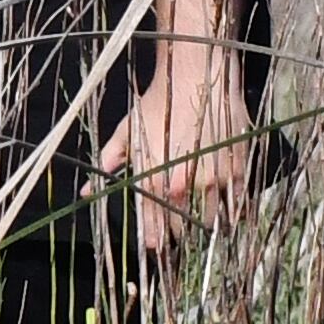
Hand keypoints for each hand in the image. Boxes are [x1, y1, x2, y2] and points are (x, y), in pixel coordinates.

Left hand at [97, 44, 257, 258]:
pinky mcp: (236, 170)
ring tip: (203, 227)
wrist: (196, 76)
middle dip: (179, 232)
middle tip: (178, 235)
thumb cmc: (159, 102)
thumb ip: (110, 161)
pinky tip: (228, 215)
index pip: (153, 221)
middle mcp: (183, 183)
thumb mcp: (128, 130)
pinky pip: (236, 203)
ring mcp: (213, 179)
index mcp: (155, 177)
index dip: (154, 237)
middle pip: (182, 225)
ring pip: (211, 218)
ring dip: (206, 225)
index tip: (155, 247)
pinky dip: (232, 211)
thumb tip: (87, 192)